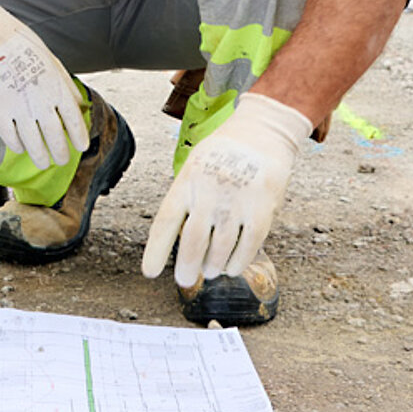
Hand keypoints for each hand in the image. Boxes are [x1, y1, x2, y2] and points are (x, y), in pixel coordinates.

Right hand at [0, 0, 86, 169]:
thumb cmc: (18, 42)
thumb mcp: (50, 59)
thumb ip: (65, 82)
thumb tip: (78, 101)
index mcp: (56, 86)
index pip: (73, 119)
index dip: (79, 136)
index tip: (82, 147)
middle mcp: (40, 100)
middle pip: (55, 136)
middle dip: (60, 152)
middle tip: (62, 161)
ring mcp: (18, 108)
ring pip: (33, 142)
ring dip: (40, 156)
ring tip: (42, 162)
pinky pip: (10, 136)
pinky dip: (17, 145)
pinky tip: (19, 148)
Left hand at [142, 93, 309, 287]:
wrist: (263, 131)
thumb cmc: (224, 153)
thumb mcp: (195, 165)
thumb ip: (188, 197)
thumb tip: (178, 239)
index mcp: (188, 180)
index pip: (166, 220)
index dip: (156, 250)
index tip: (149, 272)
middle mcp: (210, 190)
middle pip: (193, 240)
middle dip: (187, 266)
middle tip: (184, 280)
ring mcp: (237, 200)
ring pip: (220, 247)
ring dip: (212, 265)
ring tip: (208, 272)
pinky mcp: (262, 208)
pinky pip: (248, 245)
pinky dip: (238, 261)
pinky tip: (230, 267)